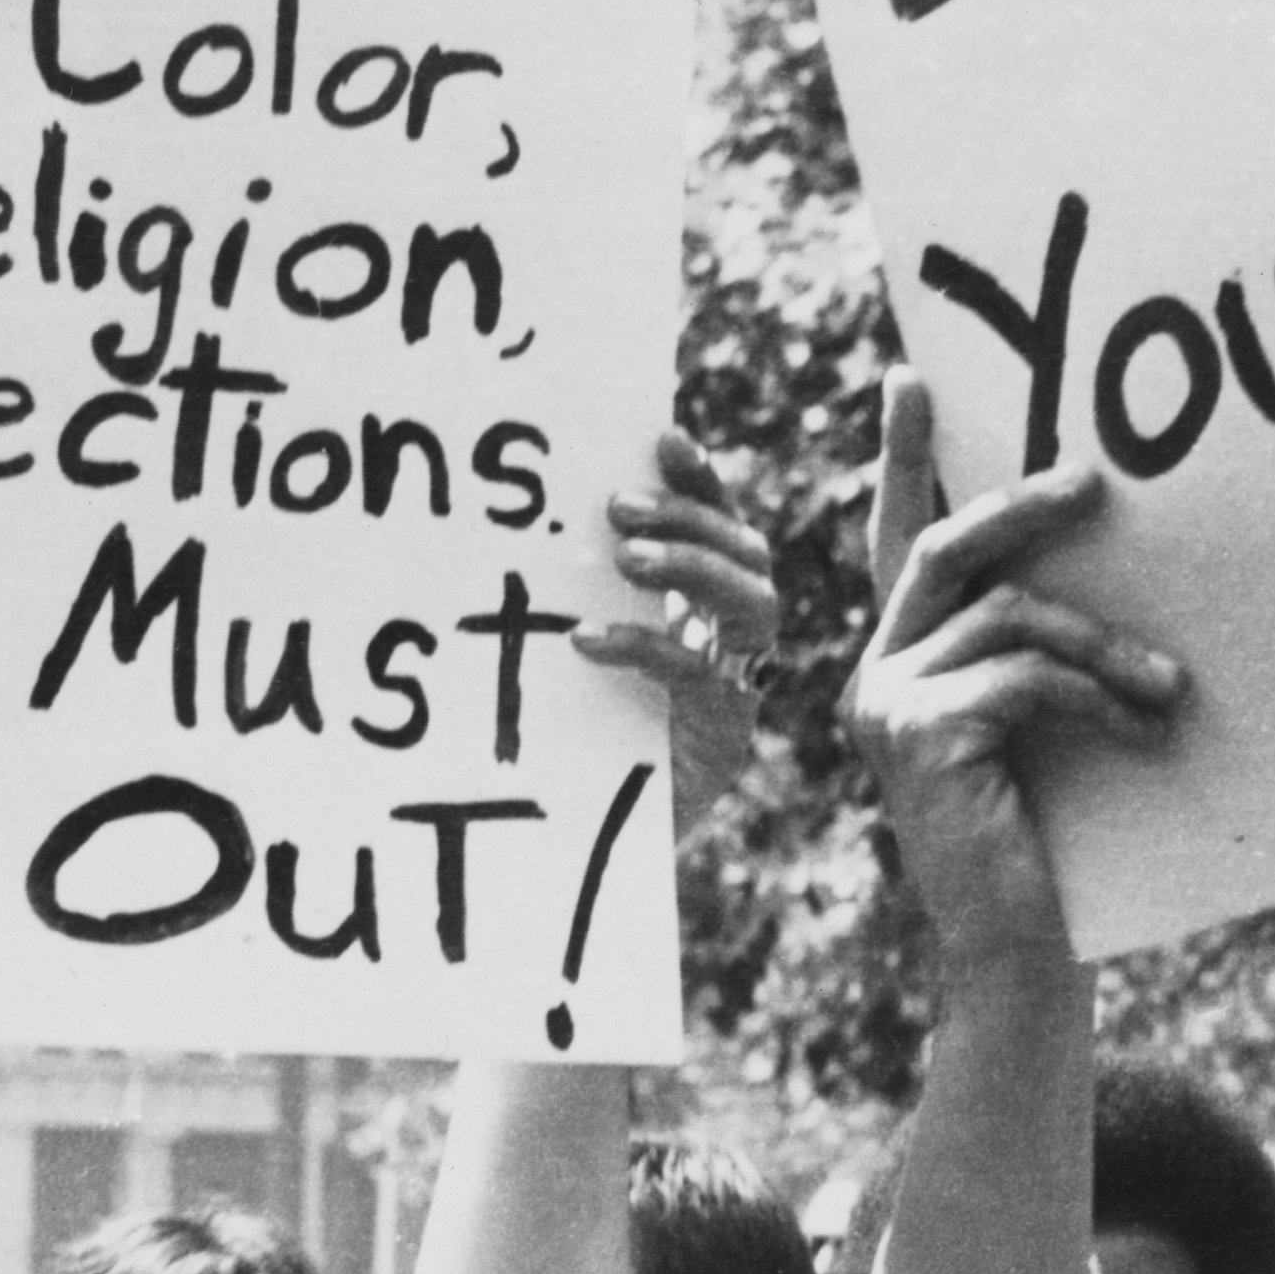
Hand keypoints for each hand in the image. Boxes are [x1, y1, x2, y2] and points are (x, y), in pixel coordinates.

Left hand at [575, 428, 779, 830]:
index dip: (702, 480)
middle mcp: (737, 635)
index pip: (722, 522)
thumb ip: (582, 591)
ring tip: (627, 557)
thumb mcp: (578, 645)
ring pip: (753, 602)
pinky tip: (587, 639)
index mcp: (710, 602)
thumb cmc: (579, 730)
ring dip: (694, 567)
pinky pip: (697, 675)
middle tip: (619, 509)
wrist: (587, 835)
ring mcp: (740, 682)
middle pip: (749, 552)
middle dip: (694, 519)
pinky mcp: (726, 733)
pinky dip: (644, 646)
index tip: (663, 438)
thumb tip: (521, 522)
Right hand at [843, 373, 1184, 980]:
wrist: (1020, 955)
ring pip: (1008, 616)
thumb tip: (1118, 558)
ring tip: (1172, 688)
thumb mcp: (1044, 727)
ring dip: (1104, 646)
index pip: (899, 541)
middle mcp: (879, 673)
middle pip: (948, 548)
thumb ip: (1042, 653)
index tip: (908, 376)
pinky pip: (1024, 675)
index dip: (900, 458)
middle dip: (1025, 505)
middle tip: (1095, 482)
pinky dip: (1098, 698)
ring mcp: (887, 702)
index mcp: (906, 663)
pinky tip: (1147, 735)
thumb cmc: (1051, 845)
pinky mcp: (917, 733)